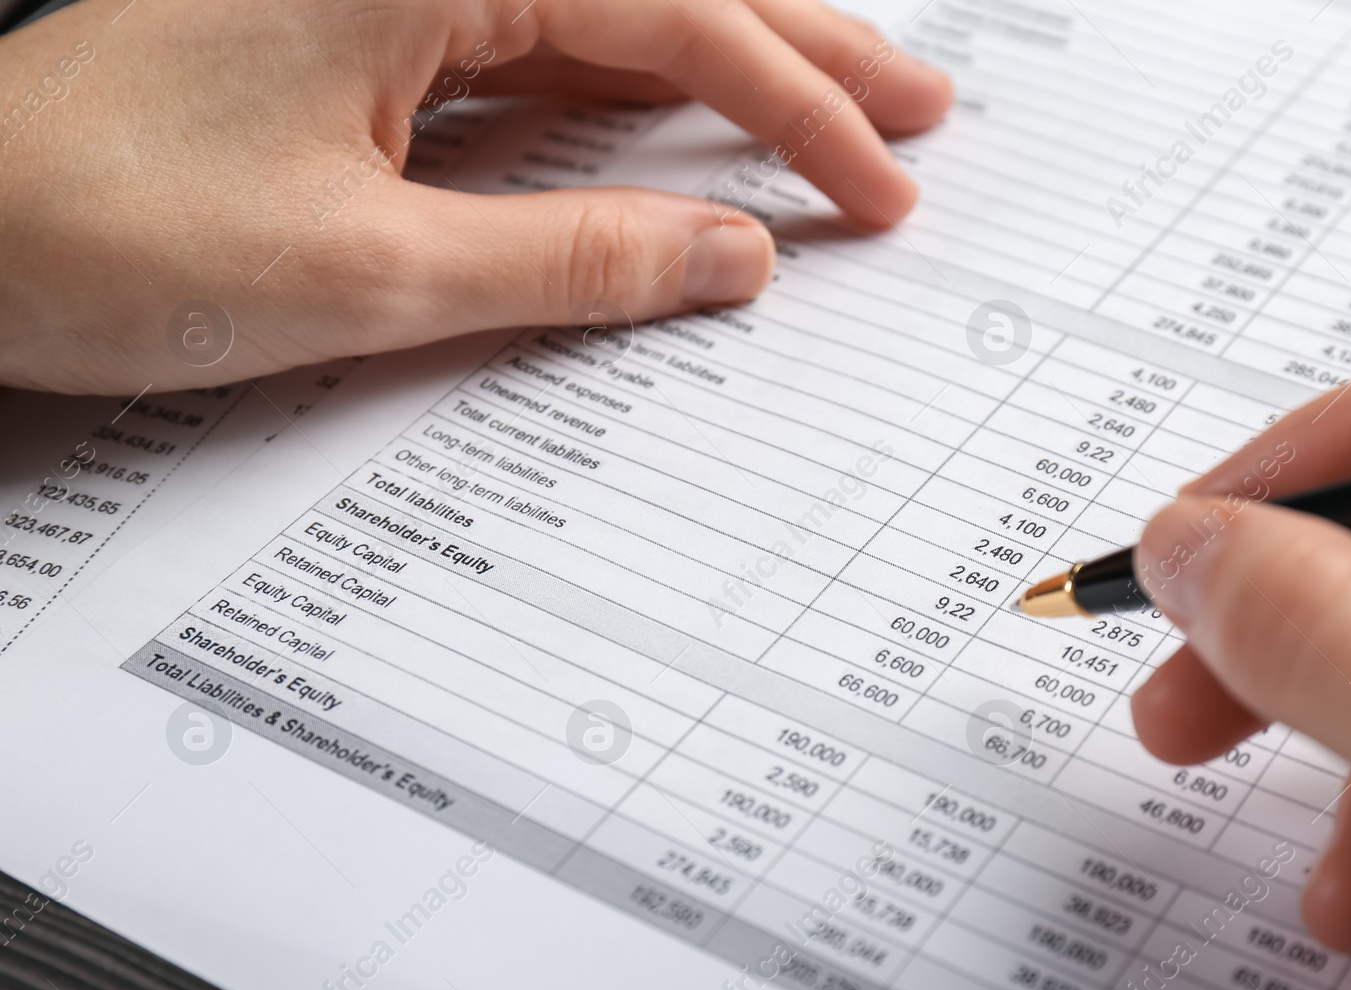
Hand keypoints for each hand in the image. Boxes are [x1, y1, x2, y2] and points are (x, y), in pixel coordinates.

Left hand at [0, 0, 950, 392]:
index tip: (879, 188)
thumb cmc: (105, 234)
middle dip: (801, 48)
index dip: (795, 107)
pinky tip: (687, 127)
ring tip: (844, 107)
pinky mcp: (366, 41)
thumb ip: (570, 261)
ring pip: (606, 17)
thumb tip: (729, 259)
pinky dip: (627, 100)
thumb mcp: (368, 274)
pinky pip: (534, 60)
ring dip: (728, 65)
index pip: (671, 17)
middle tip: (918, 108)